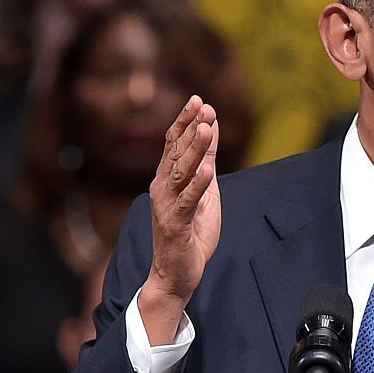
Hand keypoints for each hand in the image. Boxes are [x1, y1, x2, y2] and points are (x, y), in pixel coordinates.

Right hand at [139, 95, 221, 344]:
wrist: (178, 273)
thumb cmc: (192, 231)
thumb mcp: (205, 189)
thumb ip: (207, 160)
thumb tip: (212, 128)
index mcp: (167, 178)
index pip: (174, 143)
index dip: (185, 120)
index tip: (199, 99)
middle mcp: (162, 188)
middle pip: (175, 152)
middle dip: (190, 128)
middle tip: (204, 105)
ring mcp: (166, 206)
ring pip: (180, 172)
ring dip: (194, 149)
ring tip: (206, 128)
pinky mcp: (174, 225)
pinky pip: (187, 201)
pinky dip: (197, 184)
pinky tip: (208, 169)